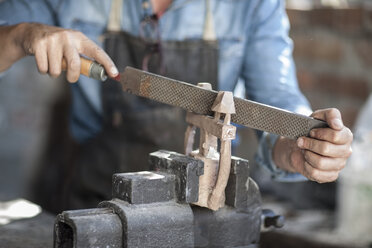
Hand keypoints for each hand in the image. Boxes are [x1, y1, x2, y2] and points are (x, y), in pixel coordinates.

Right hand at [0, 23, 117, 81]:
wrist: (32, 33)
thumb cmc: (59, 46)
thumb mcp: (73, 48)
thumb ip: (84, 60)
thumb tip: (102, 75)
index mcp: (80, 39)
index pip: (97, 51)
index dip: (107, 63)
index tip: (115, 74)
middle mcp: (68, 37)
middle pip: (75, 65)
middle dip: (73, 77)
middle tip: (71, 79)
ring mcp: (53, 40)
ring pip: (57, 70)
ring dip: (55, 73)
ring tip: (53, 63)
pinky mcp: (39, 44)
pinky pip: (44, 69)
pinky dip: (44, 70)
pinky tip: (44, 61)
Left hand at [273, 108, 352, 182]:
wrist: (300, 145)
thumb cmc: (312, 129)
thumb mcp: (319, 116)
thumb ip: (331, 114)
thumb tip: (337, 124)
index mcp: (346, 136)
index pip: (335, 135)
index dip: (319, 133)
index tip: (311, 132)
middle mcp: (345, 152)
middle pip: (325, 149)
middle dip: (309, 143)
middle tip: (302, 141)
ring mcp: (339, 165)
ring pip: (320, 163)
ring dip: (307, 155)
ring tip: (305, 150)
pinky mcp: (330, 176)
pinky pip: (316, 173)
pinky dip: (306, 166)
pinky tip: (306, 160)